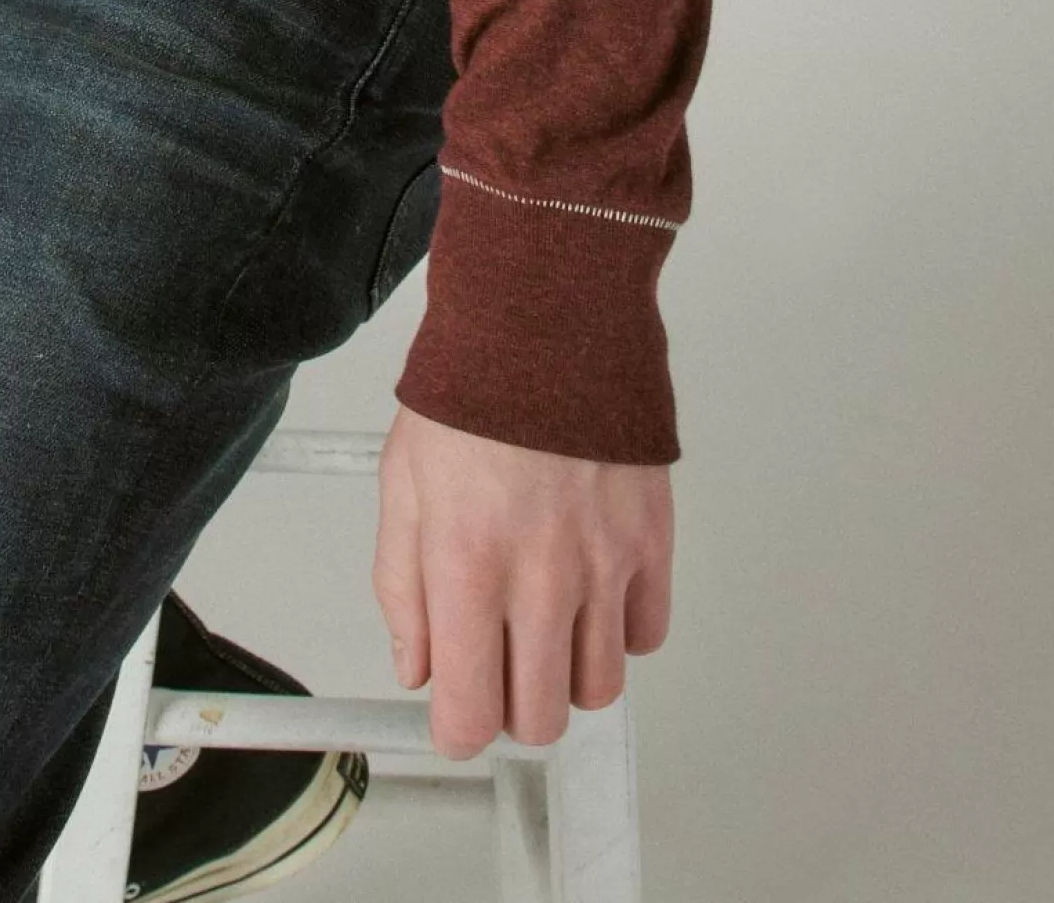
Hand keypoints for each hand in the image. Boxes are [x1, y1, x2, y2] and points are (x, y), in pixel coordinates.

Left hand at [372, 401, 671, 756]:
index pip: (469, 713)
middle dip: (510, 705)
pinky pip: (647, 636)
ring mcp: (605, 565)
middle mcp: (542, 580)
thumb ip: (403, 589)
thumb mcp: (402, 485)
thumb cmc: (468, 395)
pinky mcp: (651, 543)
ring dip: (566, 673)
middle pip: (539, 717)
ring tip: (544, 622)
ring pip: (598, 689)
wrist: (546, 324)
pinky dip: (620, 631)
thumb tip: (417, 668)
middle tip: (497, 661)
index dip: (457, 730)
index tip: (454, 716)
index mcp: (467, 567)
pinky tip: (590, 592)